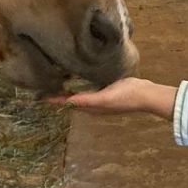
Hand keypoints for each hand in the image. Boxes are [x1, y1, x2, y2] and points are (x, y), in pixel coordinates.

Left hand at [47, 77, 176, 119]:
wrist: (146, 95)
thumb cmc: (125, 96)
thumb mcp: (104, 98)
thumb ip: (87, 100)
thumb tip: (68, 102)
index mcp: (91, 108)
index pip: (69, 103)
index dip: (55, 100)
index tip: (40, 96)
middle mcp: (94, 105)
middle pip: (72, 102)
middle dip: (60, 97)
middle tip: (46, 88)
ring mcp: (102, 99)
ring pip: (80, 97)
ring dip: (70, 92)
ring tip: (58, 84)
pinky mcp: (108, 92)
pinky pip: (89, 91)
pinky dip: (81, 87)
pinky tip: (80, 80)